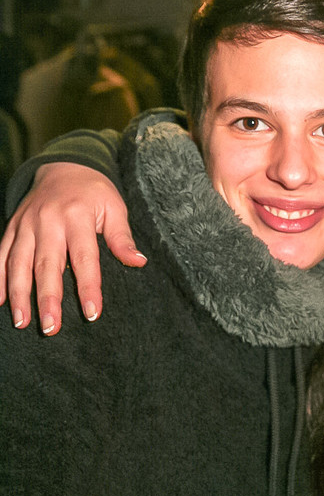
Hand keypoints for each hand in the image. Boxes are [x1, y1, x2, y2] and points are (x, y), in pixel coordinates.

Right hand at [0, 162, 146, 334]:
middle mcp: (48, 221)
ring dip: (18, 294)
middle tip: (50, 328)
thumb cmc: (94, 192)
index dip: (88, 287)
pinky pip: (1, 255)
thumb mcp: (114, 207)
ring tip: (22, 322)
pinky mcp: (12, 228)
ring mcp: (26, 225)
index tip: (92, 313)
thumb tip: (139, 262)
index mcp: (77, 217)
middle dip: (47, 299)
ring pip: (19, 263)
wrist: (63, 166)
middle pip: (47, 265)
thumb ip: (122, 237)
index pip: (84, 258)